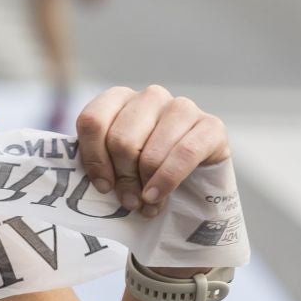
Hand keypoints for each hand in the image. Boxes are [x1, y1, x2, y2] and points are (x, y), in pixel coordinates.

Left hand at [75, 85, 230, 218]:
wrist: (193, 185)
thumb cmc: (144, 171)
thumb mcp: (115, 164)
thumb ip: (98, 163)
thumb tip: (88, 181)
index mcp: (119, 98)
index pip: (92, 121)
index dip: (93, 158)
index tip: (102, 186)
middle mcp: (150, 96)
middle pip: (120, 140)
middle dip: (122, 177)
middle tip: (128, 201)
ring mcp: (183, 107)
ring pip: (150, 151)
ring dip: (145, 185)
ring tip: (145, 204)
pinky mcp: (211, 126)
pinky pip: (183, 154)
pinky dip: (166, 181)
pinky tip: (158, 197)